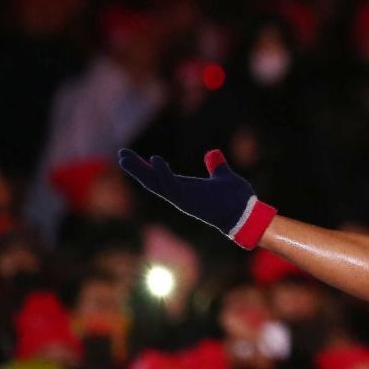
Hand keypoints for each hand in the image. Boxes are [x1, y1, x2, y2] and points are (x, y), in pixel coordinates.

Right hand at [118, 148, 276, 249]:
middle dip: (137, 169)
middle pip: (153, 181)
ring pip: (156, 185)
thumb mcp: (224, 176)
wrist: (247, 215)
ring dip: (141, 171)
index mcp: (186, 189)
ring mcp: (184, 199)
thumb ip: (216, 166)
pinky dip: (162, 175)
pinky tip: (154, 161)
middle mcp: (182, 195)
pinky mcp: (190, 201)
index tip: (129, 157)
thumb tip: (213, 154)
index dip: (145, 167)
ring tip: (126, 158)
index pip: (160, 177)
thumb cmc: (237, 199)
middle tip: (121, 154)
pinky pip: (171, 187)